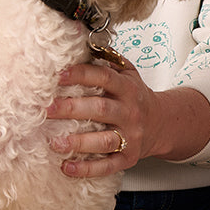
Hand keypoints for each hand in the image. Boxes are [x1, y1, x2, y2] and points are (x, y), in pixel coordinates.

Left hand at [45, 58, 209, 176]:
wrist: (163, 123)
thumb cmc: (136, 95)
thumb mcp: (128, 72)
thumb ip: (107, 59)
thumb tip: (80, 40)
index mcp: (128, 88)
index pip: (104, 77)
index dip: (81, 74)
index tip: (58, 75)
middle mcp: (130, 112)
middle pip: (101, 109)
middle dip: (72, 109)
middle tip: (46, 109)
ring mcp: (130, 137)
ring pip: (104, 141)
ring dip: (78, 143)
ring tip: (54, 142)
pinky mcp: (128, 158)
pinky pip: (107, 166)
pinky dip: (86, 169)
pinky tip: (66, 167)